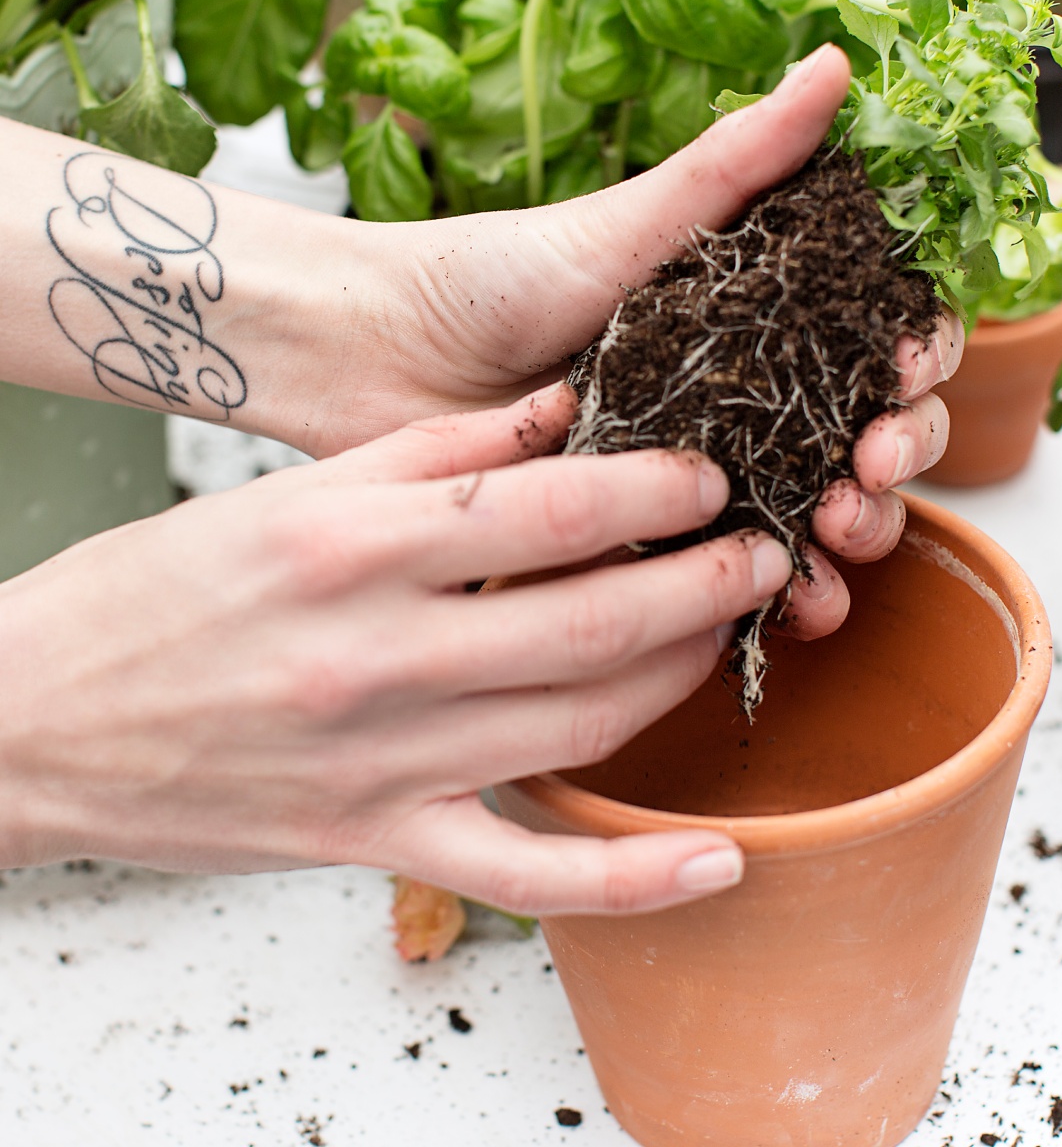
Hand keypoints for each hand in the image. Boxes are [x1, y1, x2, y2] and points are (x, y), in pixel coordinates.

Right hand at [0, 387, 795, 914]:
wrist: (38, 720)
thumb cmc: (158, 593)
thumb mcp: (290, 490)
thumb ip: (433, 446)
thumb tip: (557, 408)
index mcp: (355, 546)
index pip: (550, 507)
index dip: (655, 488)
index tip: (712, 476)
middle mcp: (378, 654)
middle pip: (590, 618)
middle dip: (703, 582)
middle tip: (764, 552)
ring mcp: (382, 761)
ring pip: (580, 725)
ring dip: (679, 677)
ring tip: (731, 635)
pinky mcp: (372, 842)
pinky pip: (525, 874)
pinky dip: (630, 878)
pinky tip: (716, 861)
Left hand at [306, 44, 962, 637]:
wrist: (379, 358)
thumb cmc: (490, 273)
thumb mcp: (625, 220)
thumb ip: (736, 162)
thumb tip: (837, 63)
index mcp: (752, 311)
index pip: (875, 333)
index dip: (913, 354)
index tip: (904, 368)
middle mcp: (741, 391)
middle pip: (867, 428)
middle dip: (899, 452)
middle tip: (869, 464)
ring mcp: (700, 469)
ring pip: (820, 510)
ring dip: (860, 532)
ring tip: (839, 536)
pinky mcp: (650, 537)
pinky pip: (739, 575)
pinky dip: (788, 598)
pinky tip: (802, 605)